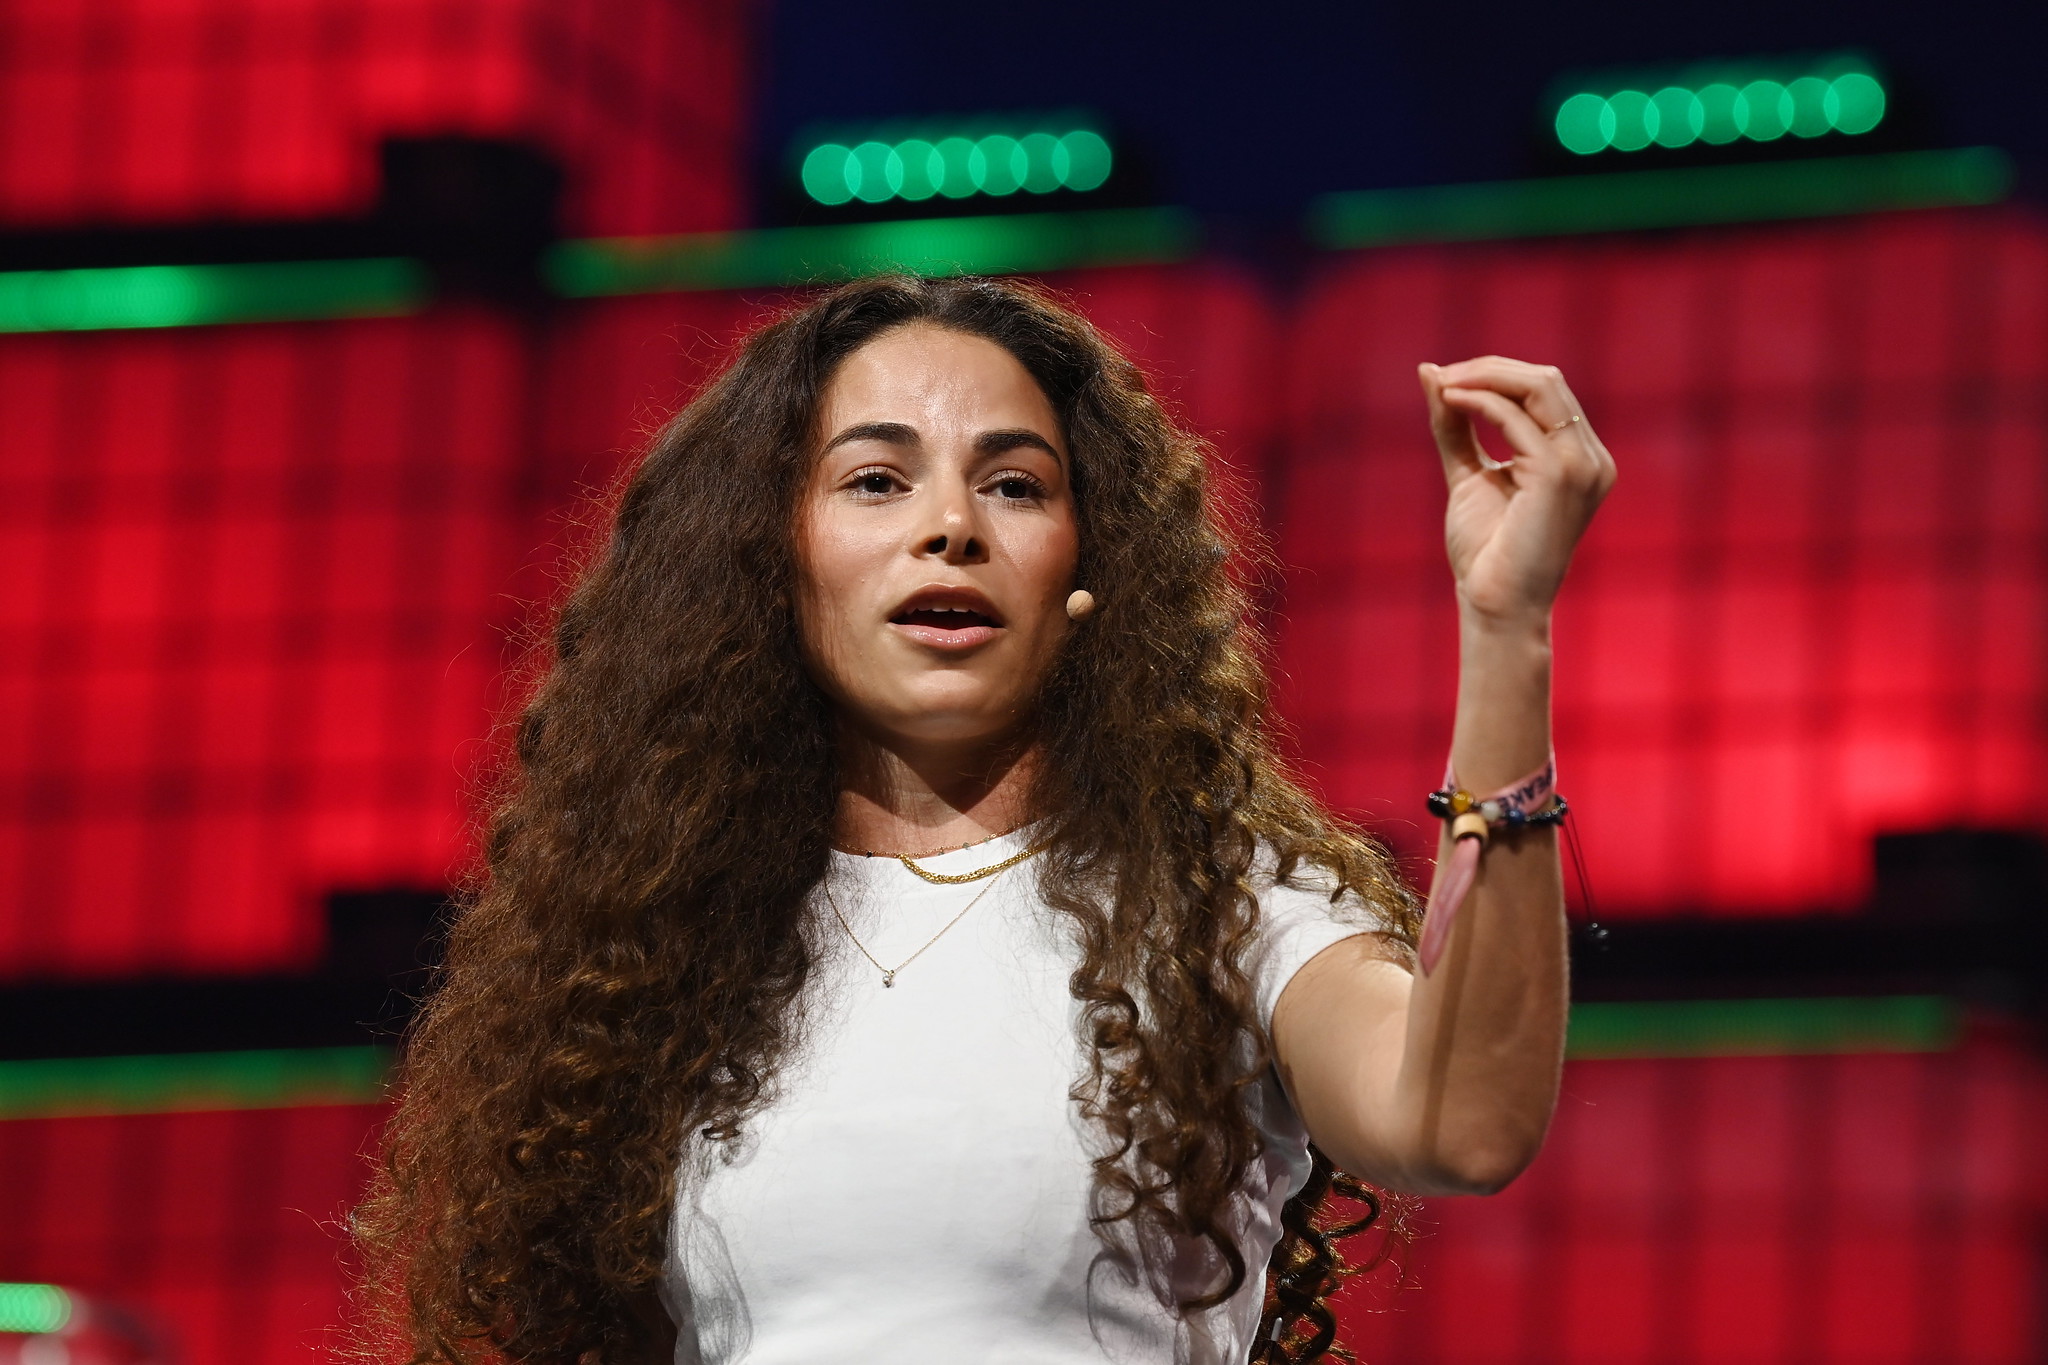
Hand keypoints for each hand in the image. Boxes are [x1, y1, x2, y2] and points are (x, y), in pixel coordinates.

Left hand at [1419, 357, 1615, 629]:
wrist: (1493, 604)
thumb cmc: (1485, 550)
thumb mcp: (1468, 474)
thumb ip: (1455, 425)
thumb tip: (1430, 371)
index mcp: (1580, 458)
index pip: (1546, 391)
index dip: (1496, 374)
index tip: (1445, 380)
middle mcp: (1591, 458)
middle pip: (1546, 379)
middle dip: (1489, 369)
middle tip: (1441, 377)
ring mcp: (1582, 464)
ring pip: (1539, 386)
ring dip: (1484, 377)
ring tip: (1443, 386)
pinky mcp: (1560, 474)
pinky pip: (1517, 418)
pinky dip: (1481, 402)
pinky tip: (1450, 404)